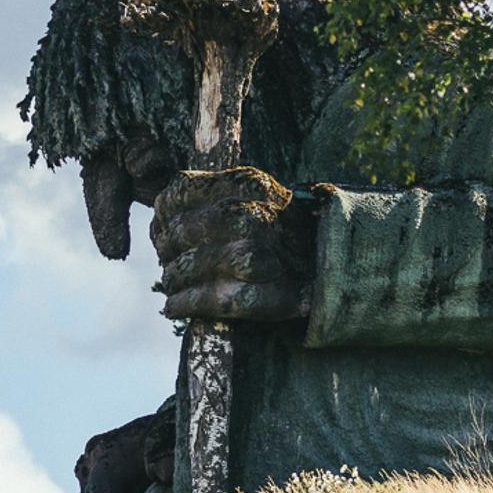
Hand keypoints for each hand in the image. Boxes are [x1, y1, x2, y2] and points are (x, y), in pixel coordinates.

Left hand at [149, 166, 313, 321]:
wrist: (331, 265)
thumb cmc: (283, 229)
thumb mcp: (257, 195)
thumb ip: (214, 194)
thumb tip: (160, 209)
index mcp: (247, 185)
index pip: (180, 193)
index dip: (164, 214)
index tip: (162, 226)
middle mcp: (249, 218)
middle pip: (180, 234)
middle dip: (167, 250)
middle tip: (168, 259)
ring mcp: (252, 259)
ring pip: (188, 268)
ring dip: (172, 280)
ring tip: (172, 283)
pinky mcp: (255, 296)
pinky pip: (203, 301)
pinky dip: (182, 305)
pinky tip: (174, 307)